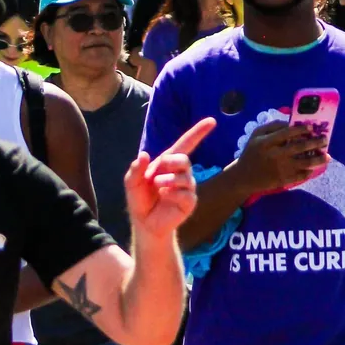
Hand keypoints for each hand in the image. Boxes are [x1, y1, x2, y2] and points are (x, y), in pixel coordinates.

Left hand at [125, 117, 216, 238]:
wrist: (145, 223)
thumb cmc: (140, 199)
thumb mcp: (132, 183)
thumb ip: (136, 169)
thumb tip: (144, 155)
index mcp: (168, 163)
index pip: (186, 144)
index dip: (198, 132)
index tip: (211, 121)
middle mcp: (180, 173)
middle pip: (184, 159)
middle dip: (171, 163)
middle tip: (156, 174)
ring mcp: (187, 187)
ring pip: (185, 177)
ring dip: (168, 181)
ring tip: (158, 188)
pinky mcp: (189, 202)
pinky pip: (186, 194)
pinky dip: (173, 193)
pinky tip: (165, 197)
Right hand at [233, 119, 328, 197]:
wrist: (243, 177)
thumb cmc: (252, 152)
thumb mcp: (256, 135)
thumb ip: (272, 126)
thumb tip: (290, 121)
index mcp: (266, 142)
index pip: (287, 133)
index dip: (301, 129)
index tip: (312, 128)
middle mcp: (275, 155)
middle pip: (299, 147)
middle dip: (315, 142)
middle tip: (325, 139)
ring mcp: (280, 169)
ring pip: (304, 163)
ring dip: (318, 159)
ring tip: (328, 156)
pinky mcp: (283, 180)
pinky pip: (300, 176)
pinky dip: (309, 171)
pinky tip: (315, 167)